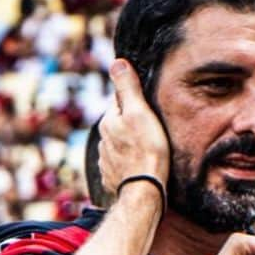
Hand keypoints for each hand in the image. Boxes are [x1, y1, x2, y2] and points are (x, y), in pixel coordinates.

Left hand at [99, 59, 169, 195]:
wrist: (144, 192)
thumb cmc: (147, 150)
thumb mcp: (140, 113)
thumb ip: (128, 88)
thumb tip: (116, 62)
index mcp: (108, 121)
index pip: (121, 103)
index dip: (136, 104)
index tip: (148, 110)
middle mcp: (102, 140)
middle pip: (119, 125)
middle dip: (132, 125)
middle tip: (152, 132)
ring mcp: (105, 161)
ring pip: (119, 146)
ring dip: (130, 146)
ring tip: (147, 151)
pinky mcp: (111, 179)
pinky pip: (120, 167)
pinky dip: (128, 165)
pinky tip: (139, 169)